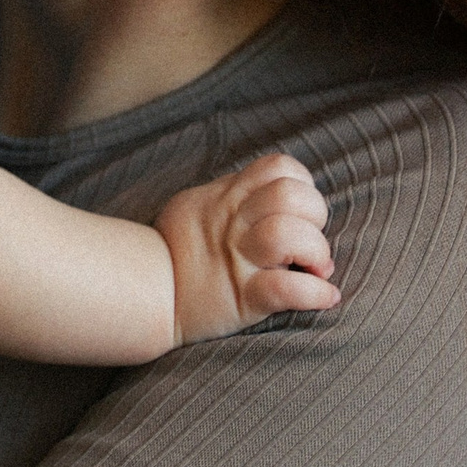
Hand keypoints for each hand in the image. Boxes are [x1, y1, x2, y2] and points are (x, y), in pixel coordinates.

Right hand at [158, 154, 340, 343]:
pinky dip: (315, 294)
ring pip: (289, 234)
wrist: (141, 293)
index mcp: (226, 198)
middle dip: (316, 216)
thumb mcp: (197, 206)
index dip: (302, 184)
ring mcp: (238, 260)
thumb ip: (236, 201)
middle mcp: (233, 223)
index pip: (279, 167)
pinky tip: (325, 297)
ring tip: (313, 268)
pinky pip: (287, 289)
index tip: (298, 211)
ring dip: (316, 251)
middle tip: (307, 243)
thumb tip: (293, 224)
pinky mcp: (242, 299)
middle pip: (291, 196)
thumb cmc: (175, 252)